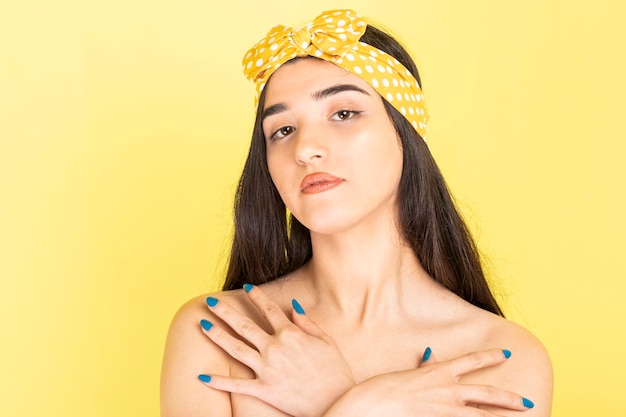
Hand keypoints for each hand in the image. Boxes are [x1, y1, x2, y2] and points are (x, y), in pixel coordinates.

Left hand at [198, 284, 354, 416]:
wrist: (337, 402)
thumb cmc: (335, 372)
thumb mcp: (327, 342)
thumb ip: (308, 323)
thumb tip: (293, 306)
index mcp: (291, 334)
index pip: (269, 309)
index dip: (257, 296)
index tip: (247, 286)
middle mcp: (275, 348)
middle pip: (244, 325)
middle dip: (225, 311)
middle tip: (210, 302)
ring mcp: (267, 369)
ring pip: (235, 348)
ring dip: (217, 335)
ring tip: (202, 325)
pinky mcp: (263, 390)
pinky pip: (236, 385)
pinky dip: (218, 381)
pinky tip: (202, 376)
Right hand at [324, 348, 534, 416]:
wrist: (368, 407)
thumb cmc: (383, 389)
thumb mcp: (407, 374)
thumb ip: (425, 369)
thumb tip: (432, 357)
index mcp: (438, 373)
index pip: (471, 360)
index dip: (490, 356)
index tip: (505, 353)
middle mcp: (446, 390)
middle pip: (486, 393)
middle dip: (510, 399)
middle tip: (527, 403)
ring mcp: (444, 410)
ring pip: (481, 415)